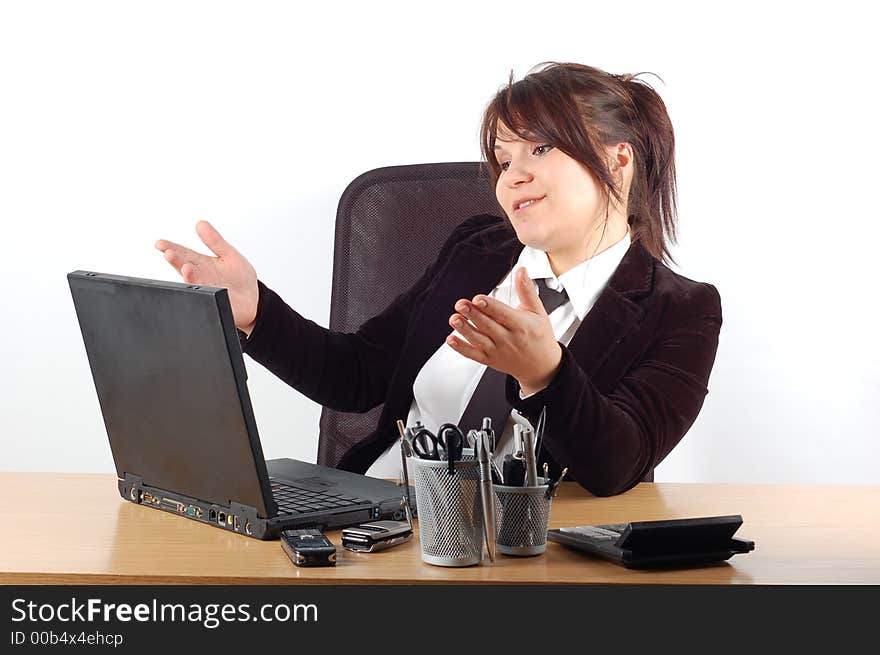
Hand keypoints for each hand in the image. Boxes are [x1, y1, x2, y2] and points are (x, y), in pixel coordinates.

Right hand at [155, 221, 259, 333]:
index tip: (160, 243)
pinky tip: (201, 287)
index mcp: (202, 264)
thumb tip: (201, 223)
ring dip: (189, 276)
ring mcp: (208, 290)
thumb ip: (215, 241)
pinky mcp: (217, 301)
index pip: (183, 253)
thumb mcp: (229, 254)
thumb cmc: (240, 278)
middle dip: (176, 261)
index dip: (171, 248)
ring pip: (195, 283)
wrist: (252, 300)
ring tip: (186, 268)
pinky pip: (209, 297)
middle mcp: (201, 277)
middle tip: (169, 253)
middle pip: (185, 267)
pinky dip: (205, 293)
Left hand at [446, 267, 562, 394]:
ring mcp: (497, 351)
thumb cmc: (539, 337)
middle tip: (461, 304)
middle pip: (487, 325)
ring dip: (464, 329)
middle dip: (472, 314)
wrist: (541, 366)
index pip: (503, 314)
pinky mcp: (489, 360)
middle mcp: (508, 339)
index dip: (490, 306)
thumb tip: (521, 271)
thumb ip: (527, 290)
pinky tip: (451, 339)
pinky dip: (461, 348)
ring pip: (478, 340)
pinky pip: (473, 354)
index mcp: (521, 325)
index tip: (478, 299)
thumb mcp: (538, 312)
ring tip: (455, 319)